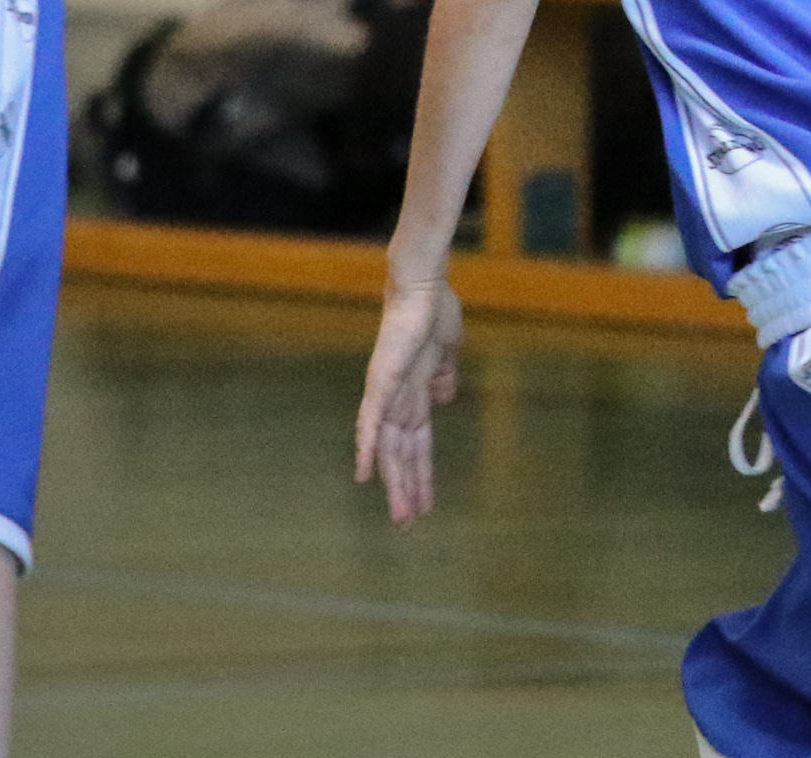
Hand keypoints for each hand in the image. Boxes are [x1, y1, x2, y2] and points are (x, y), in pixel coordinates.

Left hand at [353, 272, 464, 522]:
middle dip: (407, 491)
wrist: (423, 286)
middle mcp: (398, 402)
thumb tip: (444, 399)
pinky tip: (364, 476)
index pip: (418, 446)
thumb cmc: (435, 311)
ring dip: (395, 484)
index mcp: (416, 396)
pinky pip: (371, 423)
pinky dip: (367, 450)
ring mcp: (387, 394)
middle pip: (402, 456)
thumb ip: (442, 377)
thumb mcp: (446, 353)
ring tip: (401, 516)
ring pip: (389, 450)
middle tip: (407, 524)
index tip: (426, 504)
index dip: (422, 475)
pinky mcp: (380, 383)